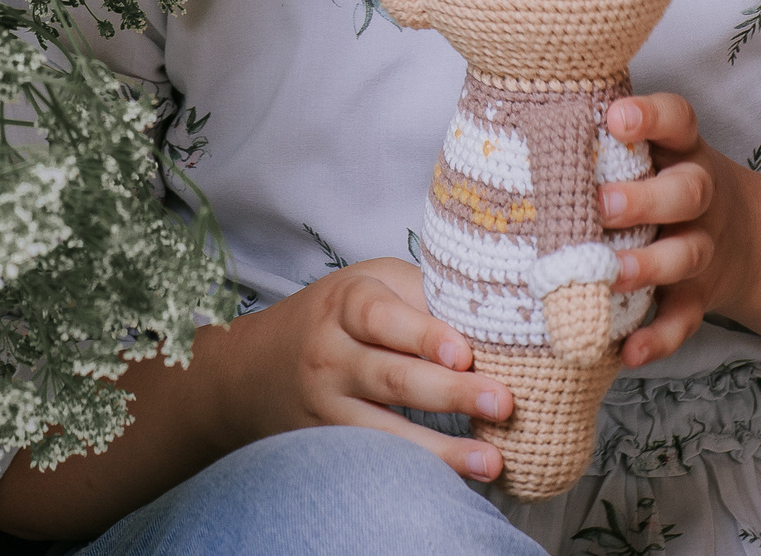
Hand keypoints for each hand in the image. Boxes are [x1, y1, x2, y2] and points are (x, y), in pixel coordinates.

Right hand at [219, 257, 515, 482]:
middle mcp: (331, 355)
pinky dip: (421, 471)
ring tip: (492, 461)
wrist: (258, 365)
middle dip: (450, 393)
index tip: (464, 353)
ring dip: (442, 449)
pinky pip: (378, 460)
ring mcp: (327, 405)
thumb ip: (422, 295)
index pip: (383, 317)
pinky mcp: (330, 444)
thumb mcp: (371, 283)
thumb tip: (497, 314)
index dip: (424, 335)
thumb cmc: (339, 315)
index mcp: (346, 303)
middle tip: (502, 403)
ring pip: (385, 431)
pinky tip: (459, 478)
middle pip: (392, 377)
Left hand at [599, 92, 759, 368]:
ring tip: (610, 275)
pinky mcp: (700, 295)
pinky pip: (684, 319)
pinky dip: (659, 339)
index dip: (650, 116)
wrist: (749, 237)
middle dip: (645, 199)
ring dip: (648, 266)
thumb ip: (603, 140)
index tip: (614, 117)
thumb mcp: (653, 149)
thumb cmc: (665, 180)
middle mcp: (700, 196)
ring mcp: (703, 246)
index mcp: (682, 150)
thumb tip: (515, 119)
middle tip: (601, 205)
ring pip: (686, 255)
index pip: (678, 120)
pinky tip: (628, 351)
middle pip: (688, 191)